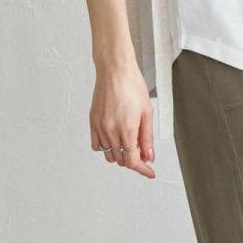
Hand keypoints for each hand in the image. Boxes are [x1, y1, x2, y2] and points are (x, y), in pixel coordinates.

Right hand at [90, 59, 155, 177]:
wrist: (115, 70)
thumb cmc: (132, 85)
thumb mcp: (147, 112)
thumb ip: (147, 137)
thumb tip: (148, 155)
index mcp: (126, 128)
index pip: (133, 160)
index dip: (143, 169)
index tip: (149, 172)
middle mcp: (110, 130)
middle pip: (121, 160)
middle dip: (133, 160)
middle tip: (143, 153)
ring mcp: (99, 126)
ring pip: (108, 154)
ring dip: (120, 155)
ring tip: (129, 144)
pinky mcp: (92, 122)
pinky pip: (96, 145)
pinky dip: (106, 148)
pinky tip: (114, 140)